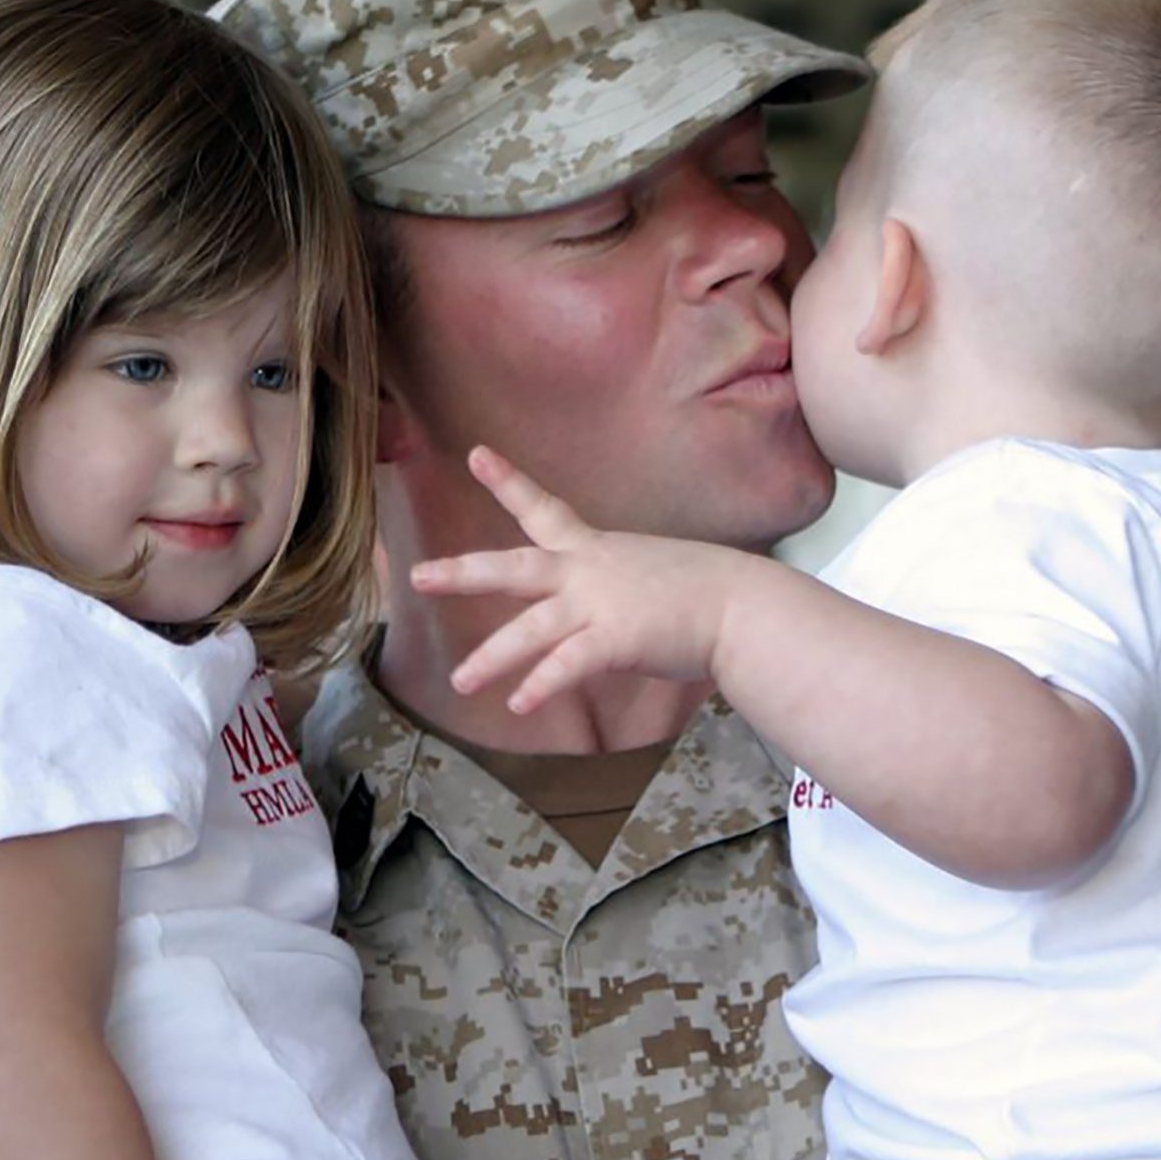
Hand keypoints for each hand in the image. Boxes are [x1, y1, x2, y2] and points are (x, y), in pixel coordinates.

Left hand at [410, 447, 753, 712]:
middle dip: (463, 573)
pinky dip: (541, 684)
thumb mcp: (653, 574)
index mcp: (597, 550)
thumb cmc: (709, 592)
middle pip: (513, 569)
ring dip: (492, 657)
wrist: (743, 605)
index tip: (475, 454)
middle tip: (417, 577)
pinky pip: (567, 665)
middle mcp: (588, 571)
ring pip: (530, 630)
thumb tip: (616, 609)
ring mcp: (599, 604)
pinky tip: (518, 705)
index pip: (544, 509)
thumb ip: (620, 589)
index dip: (508, 482)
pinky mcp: (615, 638)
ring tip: (461, 683)